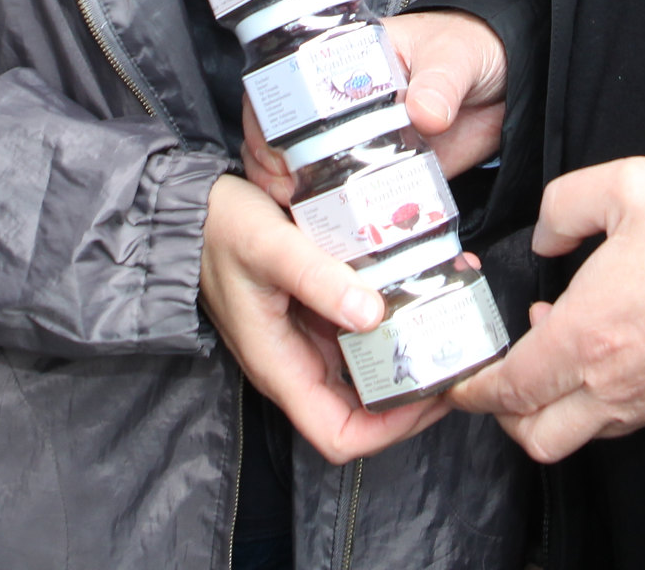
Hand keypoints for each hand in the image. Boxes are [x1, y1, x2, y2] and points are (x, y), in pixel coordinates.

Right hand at [199, 174, 453, 461]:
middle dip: (415, 389)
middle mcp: (297, 364)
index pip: (340, 436)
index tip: (431, 392)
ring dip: (409, 349)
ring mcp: (306, 340)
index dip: (391, 429)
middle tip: (454, 352)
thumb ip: (317, 278)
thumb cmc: (220, 230)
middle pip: (364, 409)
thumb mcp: (268, 246)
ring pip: (367, 368)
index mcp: (282, 368)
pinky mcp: (314, 313)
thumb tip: (373, 313)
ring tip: (447, 313)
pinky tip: (417, 282)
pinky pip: (361, 330)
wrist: (190, 209)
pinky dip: (393, 316)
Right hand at [243, 9, 505, 202]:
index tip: (274, 148)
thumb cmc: (472, 48)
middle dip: (271, 164)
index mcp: (343, 61)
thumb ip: (441, 81)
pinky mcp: (384, 175)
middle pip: (281, 135)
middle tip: (283, 189)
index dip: (268, 118)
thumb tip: (425, 113)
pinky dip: (339, 218)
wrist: (510, 81)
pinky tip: (333, 234)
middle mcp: (340, 104)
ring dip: (295, 195)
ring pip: (306, 171)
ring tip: (301, 215)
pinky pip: (352, 200)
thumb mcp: (455, 55)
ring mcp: (359, 142)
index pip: (285, 86)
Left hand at [449, 157, 644, 461]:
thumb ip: (562, 207)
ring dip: (555, 403)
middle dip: (506, 414)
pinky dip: (598, 399)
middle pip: (536, 434)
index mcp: (585, 337)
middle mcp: (612, 384)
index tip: (460, 379)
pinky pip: (623, 420)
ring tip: (558, 349)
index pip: (510, 389)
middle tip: (499, 377)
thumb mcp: (619, 186)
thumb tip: (547, 235)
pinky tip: (605, 352)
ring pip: (580, 433)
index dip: (475, 390)